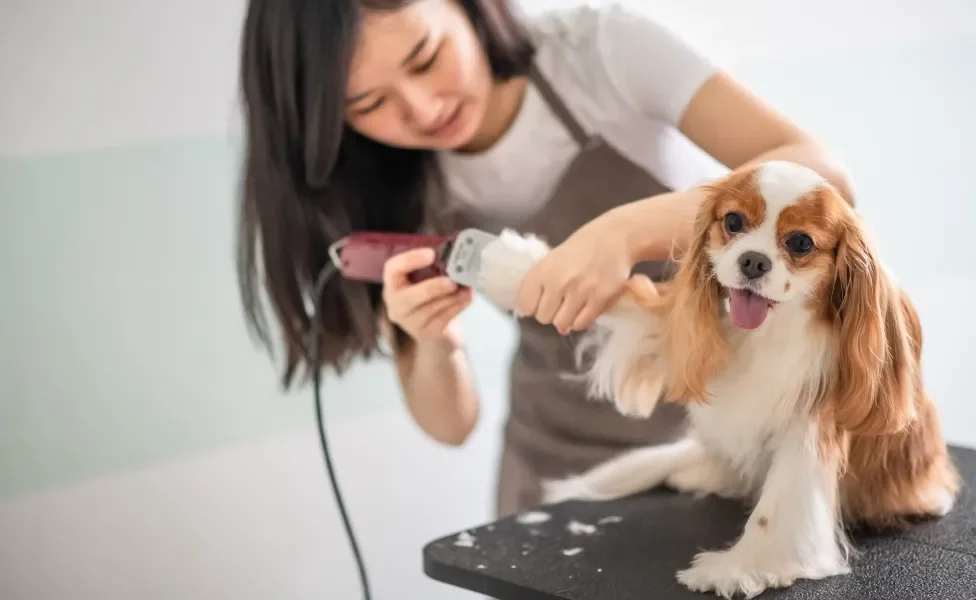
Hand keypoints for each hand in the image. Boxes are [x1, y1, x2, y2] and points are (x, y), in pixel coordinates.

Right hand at [382, 248, 473, 344]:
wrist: (437, 332)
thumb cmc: (432, 296)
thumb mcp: (429, 278)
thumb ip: (436, 267)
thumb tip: (456, 255)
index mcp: (394, 284)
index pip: (392, 269)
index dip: (410, 260)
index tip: (431, 254)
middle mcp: (397, 305)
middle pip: (408, 298)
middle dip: (431, 288)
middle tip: (452, 281)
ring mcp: (411, 323)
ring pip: (431, 308)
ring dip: (452, 296)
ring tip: (468, 286)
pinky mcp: (429, 333)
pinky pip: (444, 318)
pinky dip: (458, 305)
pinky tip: (468, 296)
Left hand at [515, 211, 634, 333]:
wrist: (617, 237)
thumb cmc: (582, 246)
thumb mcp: (554, 258)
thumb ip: (542, 284)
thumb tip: (538, 316)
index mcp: (544, 269)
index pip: (524, 304)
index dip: (531, 307)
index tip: (540, 302)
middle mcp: (559, 281)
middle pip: (543, 317)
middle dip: (549, 313)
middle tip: (560, 303)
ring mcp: (580, 291)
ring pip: (561, 324)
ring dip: (565, 319)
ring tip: (573, 306)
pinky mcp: (600, 299)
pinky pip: (582, 324)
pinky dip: (580, 320)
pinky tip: (584, 309)